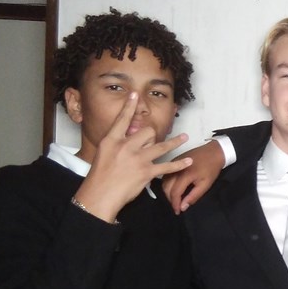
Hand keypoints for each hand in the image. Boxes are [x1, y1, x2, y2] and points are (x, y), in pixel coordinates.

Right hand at [75, 92, 191, 222]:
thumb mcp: (102, 154)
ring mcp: (138, 159)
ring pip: (161, 146)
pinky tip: (188, 161)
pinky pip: (167, 166)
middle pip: (146, 132)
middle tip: (152, 141)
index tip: (135, 95)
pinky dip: (179, 164)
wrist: (100, 193)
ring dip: (175, 141)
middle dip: (151, 135)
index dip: (129, 106)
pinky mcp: (146, 172)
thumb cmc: (99, 176)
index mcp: (112, 140)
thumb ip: (116, 144)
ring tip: (184, 137)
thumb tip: (129, 138)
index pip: (122, 119)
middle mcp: (125, 146)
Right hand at [161, 141, 225, 212]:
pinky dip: (167, 184)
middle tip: (177, 206)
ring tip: (175, 199)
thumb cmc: (211, 168)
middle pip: (166, 188)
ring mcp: (173, 164)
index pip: (174, 193)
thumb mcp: (206, 184)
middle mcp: (176, 169)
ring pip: (164, 182)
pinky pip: (166, 175)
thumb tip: (183, 207)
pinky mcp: (173, 161)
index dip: (175, 204)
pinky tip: (173, 189)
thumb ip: (193, 196)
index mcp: (185, 175)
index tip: (178, 211)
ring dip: (167, 192)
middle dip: (170, 199)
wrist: (213, 151)